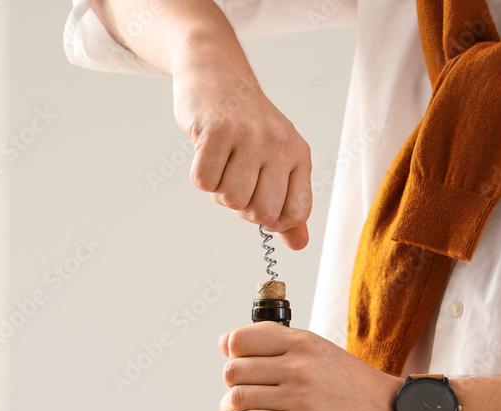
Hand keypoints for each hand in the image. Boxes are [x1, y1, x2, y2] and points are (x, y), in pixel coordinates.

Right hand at [172, 61, 311, 249]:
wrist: (217, 76)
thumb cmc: (247, 126)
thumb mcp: (278, 160)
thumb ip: (288, 204)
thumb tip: (299, 244)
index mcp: (298, 155)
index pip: (296, 213)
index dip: (274, 221)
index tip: (260, 203)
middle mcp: (278, 145)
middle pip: (261, 213)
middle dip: (242, 207)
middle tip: (237, 178)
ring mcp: (247, 136)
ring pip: (230, 199)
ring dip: (219, 190)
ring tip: (223, 162)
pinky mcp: (215, 131)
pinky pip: (204, 181)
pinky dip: (201, 176)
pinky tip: (207, 152)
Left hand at [212, 322, 406, 410]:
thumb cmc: (358, 390)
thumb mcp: (322, 353)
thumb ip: (280, 345)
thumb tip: (227, 343)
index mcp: (303, 343)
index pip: (242, 339)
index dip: (232, 353)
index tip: (237, 364)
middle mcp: (298, 365)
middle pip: (234, 371)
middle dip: (231, 385)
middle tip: (242, 395)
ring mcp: (298, 397)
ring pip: (237, 398)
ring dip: (228, 410)